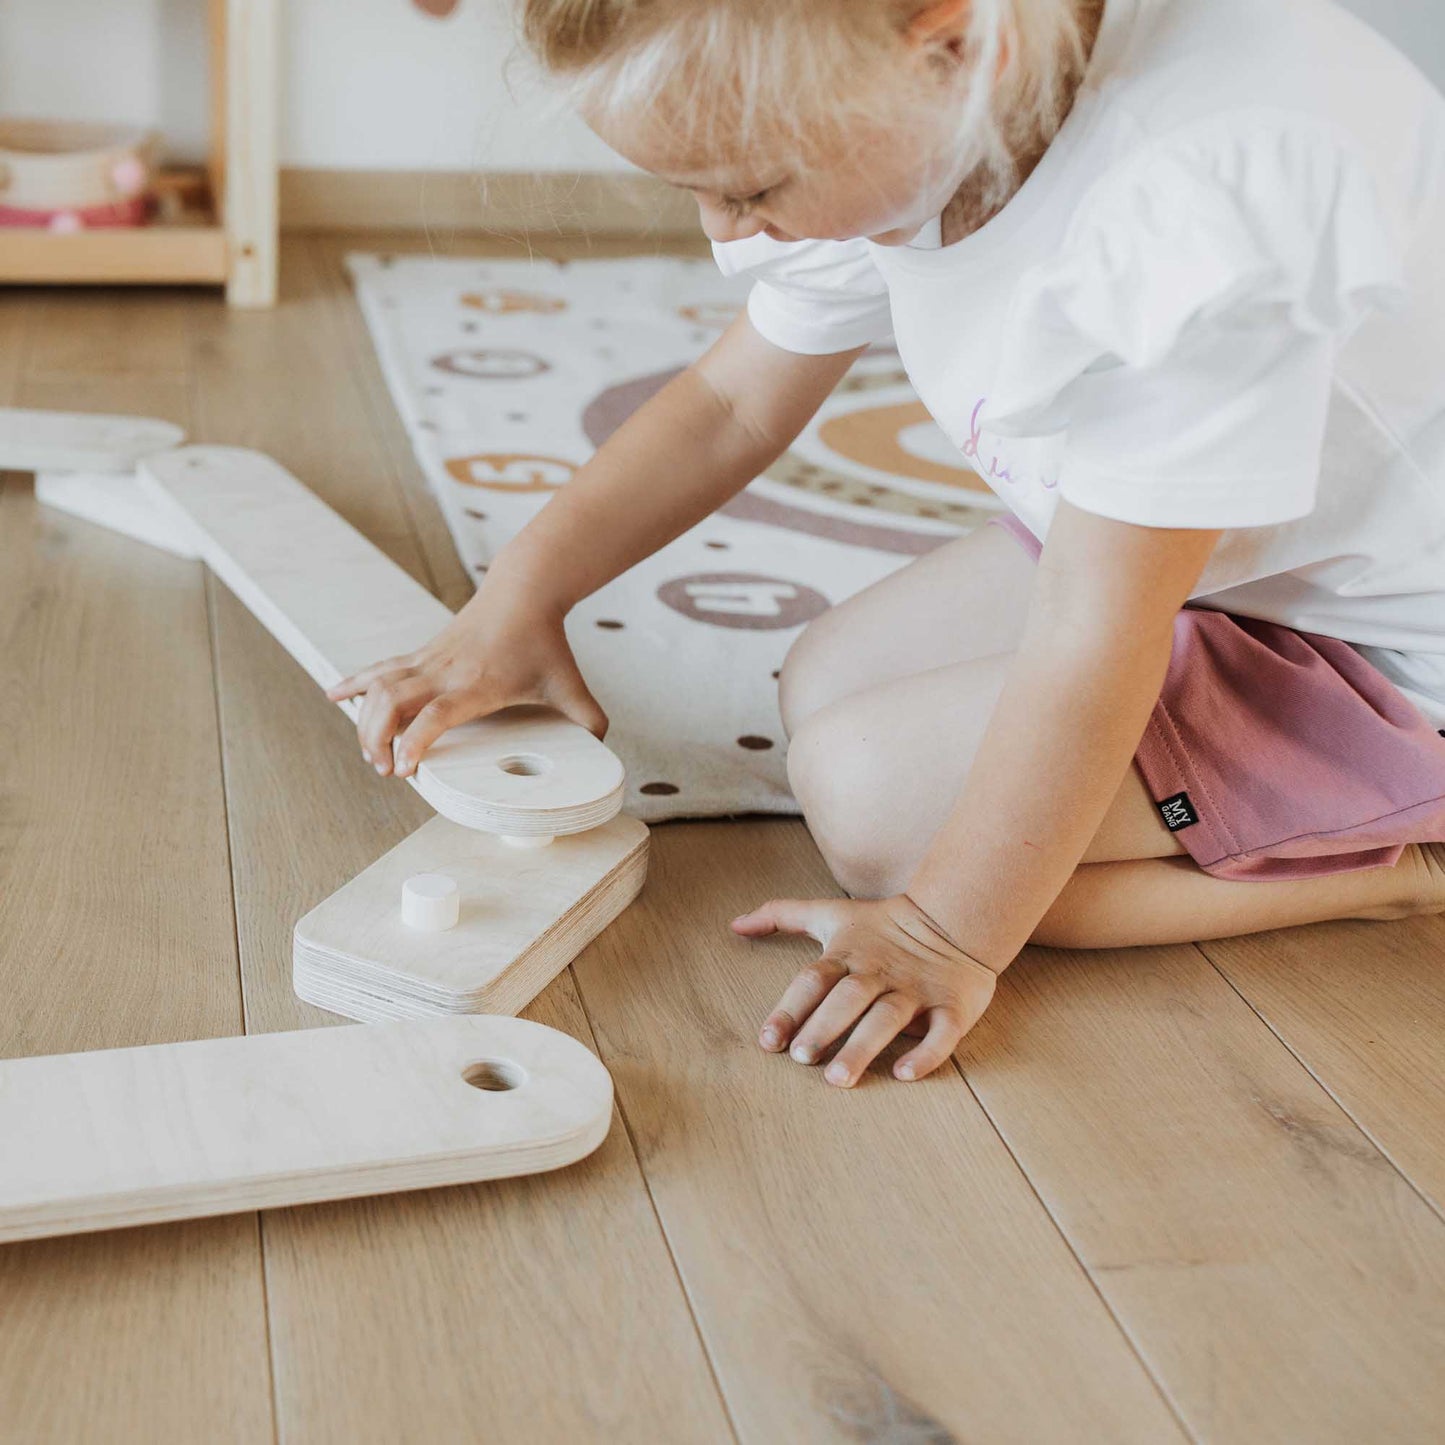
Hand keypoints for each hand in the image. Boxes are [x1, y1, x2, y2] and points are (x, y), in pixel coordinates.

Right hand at [326, 584, 605, 778]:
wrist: (524, 592)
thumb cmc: (545, 642)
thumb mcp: (571, 686)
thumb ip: (590, 721)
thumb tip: (604, 751)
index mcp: (478, 684)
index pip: (437, 714)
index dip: (416, 742)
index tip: (405, 769)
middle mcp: (446, 671)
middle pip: (393, 702)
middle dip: (378, 739)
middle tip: (385, 770)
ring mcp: (429, 659)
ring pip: (379, 685)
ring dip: (365, 720)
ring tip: (367, 753)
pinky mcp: (421, 653)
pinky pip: (380, 669)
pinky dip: (354, 682)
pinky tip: (333, 695)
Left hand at [731, 894, 997, 1086]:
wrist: (954, 915)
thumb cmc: (883, 925)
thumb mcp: (831, 913)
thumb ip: (783, 915)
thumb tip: (736, 924)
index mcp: (849, 954)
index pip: (814, 980)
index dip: (790, 1008)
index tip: (769, 1040)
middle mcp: (880, 972)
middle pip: (848, 998)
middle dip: (824, 1027)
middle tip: (801, 1058)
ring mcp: (917, 989)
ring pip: (888, 1017)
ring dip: (863, 1046)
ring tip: (838, 1078)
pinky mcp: (952, 1006)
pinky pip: (942, 1032)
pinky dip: (926, 1053)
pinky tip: (904, 1074)